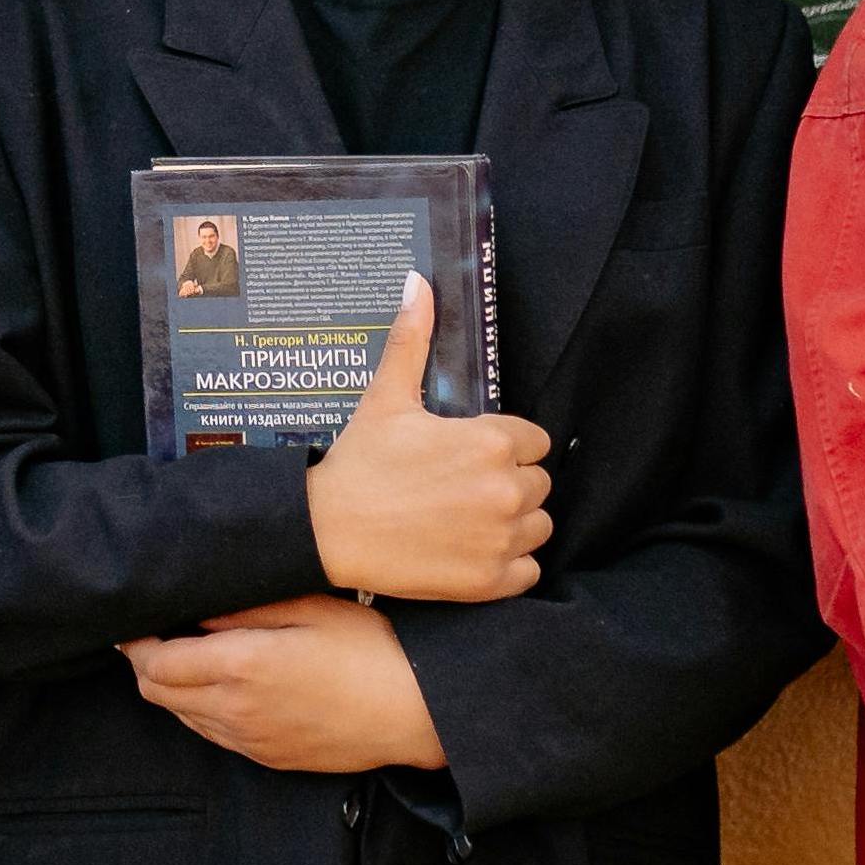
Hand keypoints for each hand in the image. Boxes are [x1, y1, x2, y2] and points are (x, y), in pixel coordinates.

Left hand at [120, 593, 447, 771]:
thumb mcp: (310, 607)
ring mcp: (250, 741)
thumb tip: (199, 606)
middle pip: (158, 694)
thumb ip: (246, 606)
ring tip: (192, 657)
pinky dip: (202, 711)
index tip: (134, 624)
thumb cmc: (371, 650)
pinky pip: (214, 735)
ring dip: (174, 689)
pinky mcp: (268, 758)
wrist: (414, 714)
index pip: (157, 663)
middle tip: (157, 635)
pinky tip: (227, 687)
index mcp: (240, 666)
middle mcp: (234, 711)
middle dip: (146, 665)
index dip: (136, 643)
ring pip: (182, 717)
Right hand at [305, 276, 551, 600]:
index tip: (473, 456)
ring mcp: (500, 538)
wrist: (326, 530)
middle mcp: (506, 489)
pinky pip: (528, 570)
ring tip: (470, 520)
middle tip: (464, 489)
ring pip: (538, 526)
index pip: (534, 442)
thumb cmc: (359, 463)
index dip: (507, 447)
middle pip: (538, 484)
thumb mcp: (387, 397)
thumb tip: (418, 282)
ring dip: (515, 524)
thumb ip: (412, 339)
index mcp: (493, 441)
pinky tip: (473, 552)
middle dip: (510, 484)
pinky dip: (509, 565)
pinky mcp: (488, 581)